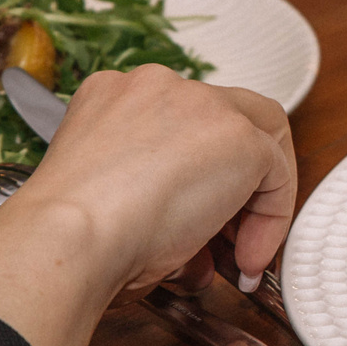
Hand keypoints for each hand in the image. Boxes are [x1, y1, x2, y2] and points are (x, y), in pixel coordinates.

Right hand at [0, 65, 297, 345]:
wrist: (70, 237)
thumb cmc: (71, 236)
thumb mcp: (109, 204)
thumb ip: (155, 204)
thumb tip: (192, 249)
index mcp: (113, 96)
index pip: (178, 124)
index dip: (195, 176)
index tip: (195, 223)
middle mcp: (158, 86)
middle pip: (224, 120)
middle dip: (234, 183)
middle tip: (228, 239)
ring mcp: (201, 103)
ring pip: (258, 140)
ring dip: (254, 201)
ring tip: (238, 256)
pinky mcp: (239, 135)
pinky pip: (276, 176)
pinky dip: (271, 220)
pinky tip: (245, 259)